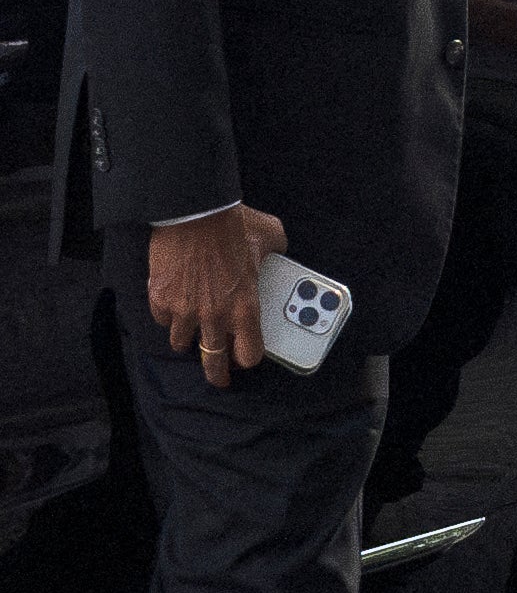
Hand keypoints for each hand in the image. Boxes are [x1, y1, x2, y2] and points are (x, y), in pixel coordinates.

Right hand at [149, 205, 283, 386]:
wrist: (194, 213)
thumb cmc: (234, 225)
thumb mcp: (270, 237)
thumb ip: (277, 250)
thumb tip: (280, 248)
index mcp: (246, 308)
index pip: (249, 353)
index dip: (248, 358)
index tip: (246, 358)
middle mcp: (215, 317)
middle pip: (214, 361)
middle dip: (217, 374)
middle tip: (219, 378)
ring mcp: (184, 311)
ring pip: (182, 343)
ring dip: (189, 341)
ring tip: (192, 337)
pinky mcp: (160, 300)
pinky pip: (163, 320)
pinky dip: (168, 318)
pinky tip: (173, 310)